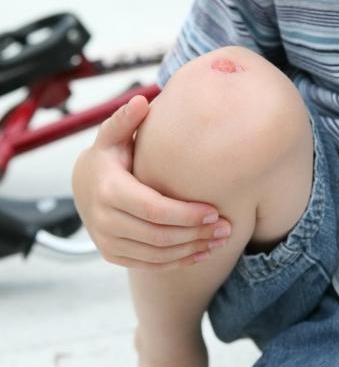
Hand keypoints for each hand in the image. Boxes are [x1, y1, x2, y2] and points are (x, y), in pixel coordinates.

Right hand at [72, 95, 230, 269]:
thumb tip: (142, 101)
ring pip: (156, 255)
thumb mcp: (113, 135)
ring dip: (192, 250)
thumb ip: (127, 119)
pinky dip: (178, 262)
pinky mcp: (113, 255)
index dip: (185, 214)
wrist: (84, 184)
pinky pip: (149, 265)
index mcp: (109, 190)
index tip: (214, 211)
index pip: (153, 210)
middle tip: (227, 228)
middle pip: (158, 236)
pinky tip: (202, 253)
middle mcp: (105, 221)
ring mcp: (108, 241)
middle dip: (196, 234)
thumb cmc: (109, 155)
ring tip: (221, 241)